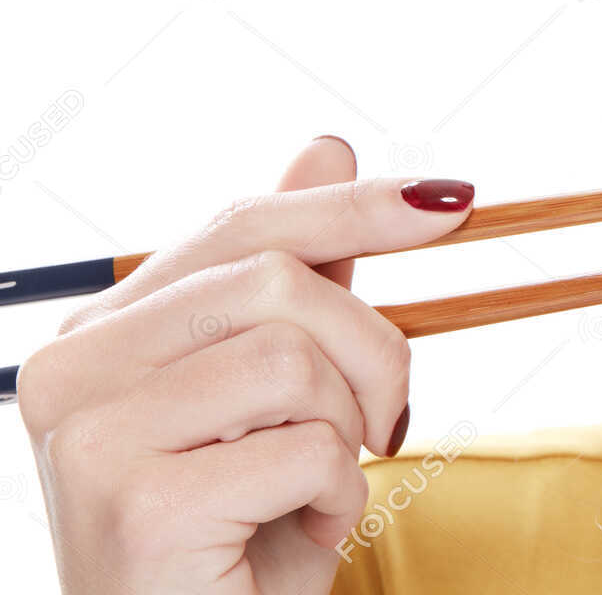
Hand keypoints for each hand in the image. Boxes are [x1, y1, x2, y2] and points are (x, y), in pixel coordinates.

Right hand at [16, 136, 475, 593]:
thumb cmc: (236, 535)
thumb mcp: (277, 397)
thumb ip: (292, 276)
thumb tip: (326, 144)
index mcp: (103, 333)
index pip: (240, 226)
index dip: (353, 206)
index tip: (451, 201)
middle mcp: (73, 369)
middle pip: (277, 281)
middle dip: (371, 346)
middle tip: (387, 420)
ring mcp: (93, 435)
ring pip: (294, 357)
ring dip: (351, 427)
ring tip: (323, 484)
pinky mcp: (137, 503)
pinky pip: (304, 447)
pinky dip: (339, 492)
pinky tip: (300, 530)